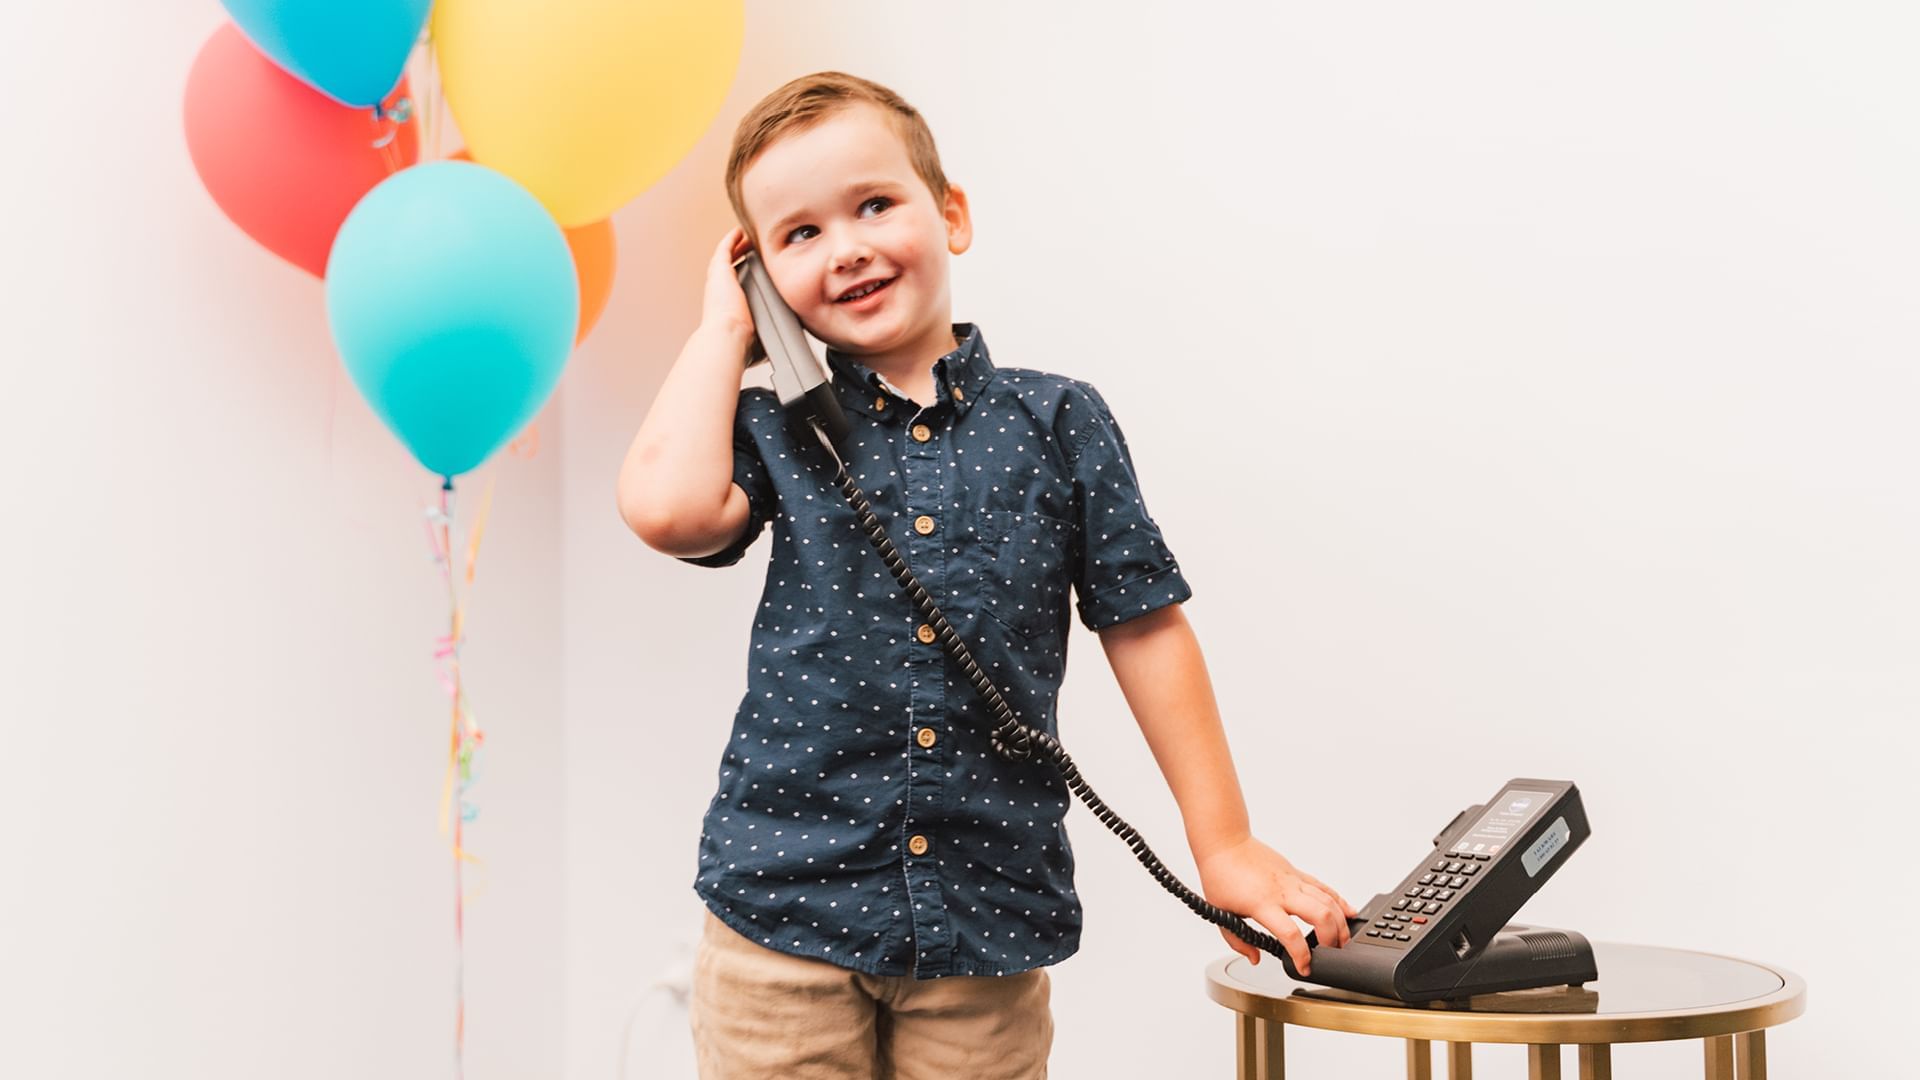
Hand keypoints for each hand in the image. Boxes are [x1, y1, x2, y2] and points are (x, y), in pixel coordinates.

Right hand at [699, 226, 754, 346]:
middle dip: (743, 257)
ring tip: (749, 236)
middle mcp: (721, 290)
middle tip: (755, 249)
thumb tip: (777, 347)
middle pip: (732, 267)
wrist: (729, 335)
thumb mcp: (756, 338)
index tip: (760, 270)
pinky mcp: (719, 270)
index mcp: (729, 304)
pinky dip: (732, 239)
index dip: (748, 275)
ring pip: (727, 255)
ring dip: (738, 245)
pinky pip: (725, 248)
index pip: (738, 285)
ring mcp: (718, 279)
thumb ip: (765, 336)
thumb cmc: (741, 342)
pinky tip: (740, 231)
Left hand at [1195, 835, 1355, 974]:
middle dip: (1331, 939)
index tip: (1304, 967)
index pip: (1290, 934)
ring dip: (1340, 922)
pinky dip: (1339, 900)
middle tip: (1329, 953)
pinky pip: (1323, 887)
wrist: (1225, 842)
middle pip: (1320, 915)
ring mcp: (1292, 880)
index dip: (1301, 956)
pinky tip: (1348, 912)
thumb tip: (1254, 957)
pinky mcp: (1296, 872)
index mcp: (1262, 904)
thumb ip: (1238, 941)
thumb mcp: (1221, 914)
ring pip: (1328, 900)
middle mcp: (1282, 891)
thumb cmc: (1220, 873)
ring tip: (1342, 939)